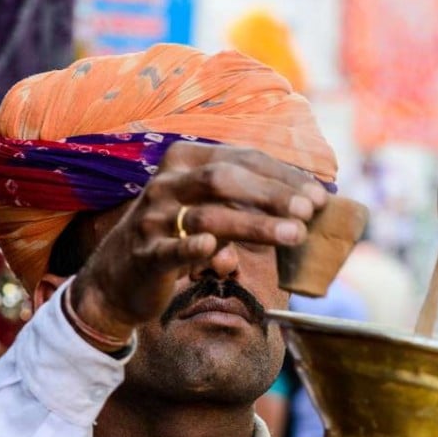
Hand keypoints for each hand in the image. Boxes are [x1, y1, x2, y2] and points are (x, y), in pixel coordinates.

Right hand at [69, 142, 327, 341]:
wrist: (119, 277)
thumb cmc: (178, 235)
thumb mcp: (210, 208)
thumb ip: (248, 201)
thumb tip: (309, 204)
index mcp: (186, 161)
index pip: (241, 159)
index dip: (282, 176)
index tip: (318, 196)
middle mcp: (167, 183)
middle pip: (225, 179)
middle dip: (272, 195)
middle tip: (309, 213)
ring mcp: (152, 218)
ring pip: (207, 216)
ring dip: (254, 225)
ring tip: (293, 235)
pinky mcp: (146, 255)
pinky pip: (171, 249)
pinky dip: (193, 248)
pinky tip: (216, 250)